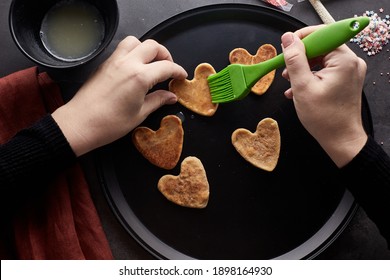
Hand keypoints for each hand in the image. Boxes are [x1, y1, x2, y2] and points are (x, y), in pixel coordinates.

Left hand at [52, 36, 187, 155]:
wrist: (80, 123)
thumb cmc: (109, 123)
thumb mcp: (139, 114)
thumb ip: (158, 101)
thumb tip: (171, 96)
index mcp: (140, 77)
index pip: (166, 66)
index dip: (178, 70)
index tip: (181, 76)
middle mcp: (128, 63)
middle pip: (152, 46)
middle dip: (165, 55)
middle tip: (168, 68)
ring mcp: (114, 61)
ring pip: (135, 41)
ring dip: (147, 49)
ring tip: (151, 63)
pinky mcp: (104, 64)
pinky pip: (122, 49)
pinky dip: (133, 52)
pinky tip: (134, 68)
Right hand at [281, 26, 367, 166]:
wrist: (340, 139)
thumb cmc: (324, 118)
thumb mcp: (302, 87)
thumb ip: (294, 59)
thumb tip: (288, 38)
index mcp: (344, 60)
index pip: (321, 34)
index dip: (300, 39)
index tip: (285, 49)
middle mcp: (350, 62)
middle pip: (320, 47)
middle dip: (300, 57)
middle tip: (285, 70)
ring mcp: (349, 71)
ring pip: (321, 59)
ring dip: (303, 68)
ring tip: (290, 82)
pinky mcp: (345, 80)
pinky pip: (325, 69)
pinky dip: (310, 76)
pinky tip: (298, 89)